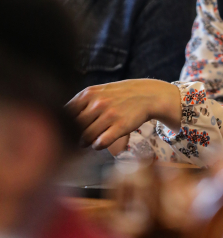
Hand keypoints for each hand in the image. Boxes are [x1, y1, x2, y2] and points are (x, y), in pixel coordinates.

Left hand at [67, 79, 181, 149]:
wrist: (147, 95)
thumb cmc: (119, 95)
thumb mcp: (98, 92)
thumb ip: (80, 103)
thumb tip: (60, 119)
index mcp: (88, 94)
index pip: (64, 113)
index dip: (62, 124)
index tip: (65, 130)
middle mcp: (97, 103)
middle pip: (73, 127)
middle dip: (72, 136)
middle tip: (75, 140)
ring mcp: (109, 115)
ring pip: (86, 137)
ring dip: (85, 142)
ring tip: (88, 141)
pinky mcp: (120, 126)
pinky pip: (101, 143)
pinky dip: (97, 146)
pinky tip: (99, 143)